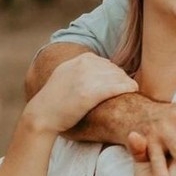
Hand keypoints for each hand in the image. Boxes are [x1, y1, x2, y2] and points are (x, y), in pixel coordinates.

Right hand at [23, 53, 138, 134]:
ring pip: (117, 76)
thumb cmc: (56, 100)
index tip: (120, 82)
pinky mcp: (89, 93)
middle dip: (122, 78)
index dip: (115, 74)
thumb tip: (102, 67)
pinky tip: (133, 89)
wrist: (42, 115)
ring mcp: (86, 78)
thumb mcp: (66, 74)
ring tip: (133, 89)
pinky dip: (127, 87)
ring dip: (127, 82)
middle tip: (130, 87)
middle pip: (114, 69)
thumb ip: (82, 68)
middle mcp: (83, 66)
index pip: (106, 63)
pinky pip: (115, 86)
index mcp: (79, 60)